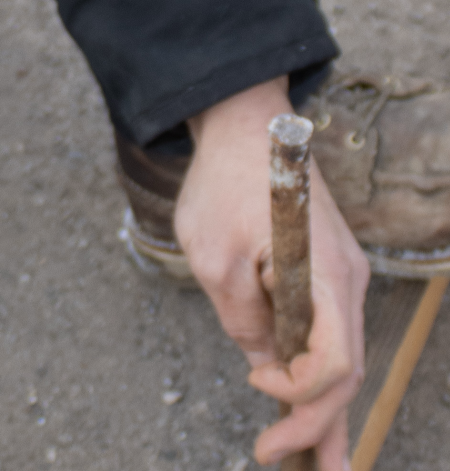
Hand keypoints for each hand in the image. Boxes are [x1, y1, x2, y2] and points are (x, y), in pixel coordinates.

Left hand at [175, 78, 367, 469]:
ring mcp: (341, 278)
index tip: (255, 381)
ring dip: (327, 413)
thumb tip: (261, 359)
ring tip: (322, 470)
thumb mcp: (213, 255)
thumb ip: (240, 316)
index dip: (298, 390)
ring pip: (343, 360)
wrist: (246, 124)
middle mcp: (347, 280)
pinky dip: (324, 380)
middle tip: (272, 460)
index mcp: (326, 273)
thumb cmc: (225, 182)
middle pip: (345, 372)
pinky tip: (317, 417)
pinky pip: (332, 337)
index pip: (333, 361)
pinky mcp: (327, 275)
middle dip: (316, 425)